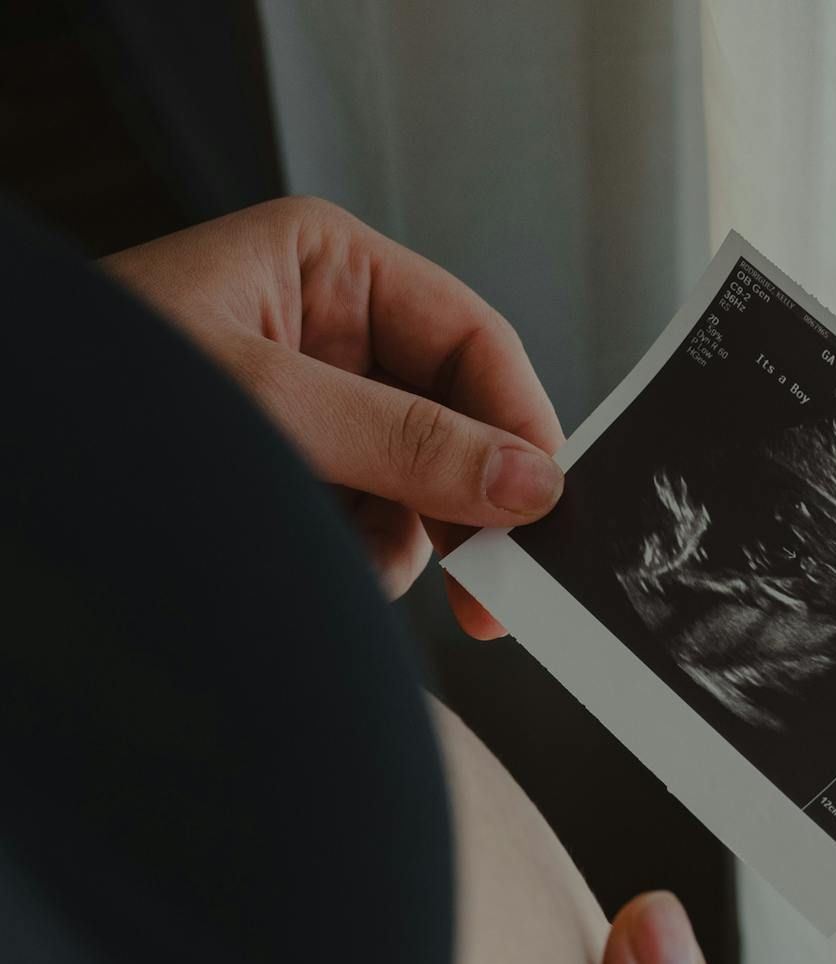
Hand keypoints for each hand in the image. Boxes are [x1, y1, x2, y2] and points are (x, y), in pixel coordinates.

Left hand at [102, 196, 562, 637]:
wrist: (5, 495)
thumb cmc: (94, 398)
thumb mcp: (268, 409)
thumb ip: (407, 442)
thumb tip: (529, 479)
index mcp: (326, 270)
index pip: (471, 338)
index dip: (518, 419)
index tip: (547, 501)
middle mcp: (327, 337)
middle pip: (457, 419)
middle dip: (464, 500)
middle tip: (492, 585)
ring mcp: (312, 416)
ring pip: (419, 489)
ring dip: (396, 540)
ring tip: (333, 556)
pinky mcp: (292, 485)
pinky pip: (372, 530)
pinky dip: (356, 562)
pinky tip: (307, 563)